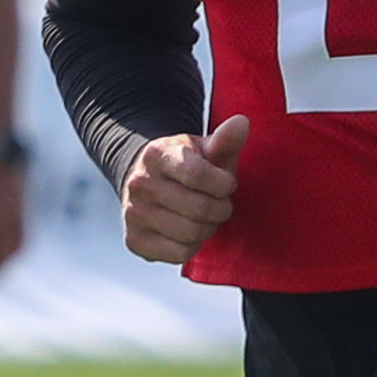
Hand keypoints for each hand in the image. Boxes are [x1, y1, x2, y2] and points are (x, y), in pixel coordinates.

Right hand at [122, 115, 247, 265]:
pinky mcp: (135, 241)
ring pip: (191, 233)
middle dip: (221, 209)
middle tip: (221, 205)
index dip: (223, 185)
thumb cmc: (185, 167)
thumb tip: (242, 123)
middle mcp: (140, 184)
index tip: (227, 184)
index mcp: (157, 155)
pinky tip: (189, 232)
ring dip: (209, 228)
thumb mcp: (204, 149)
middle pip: (199, 209)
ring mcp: (134, 214)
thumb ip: (225, 140)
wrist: (145, 184)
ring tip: (206, 217)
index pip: (198, 175)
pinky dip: (193, 246)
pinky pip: (180, 253)